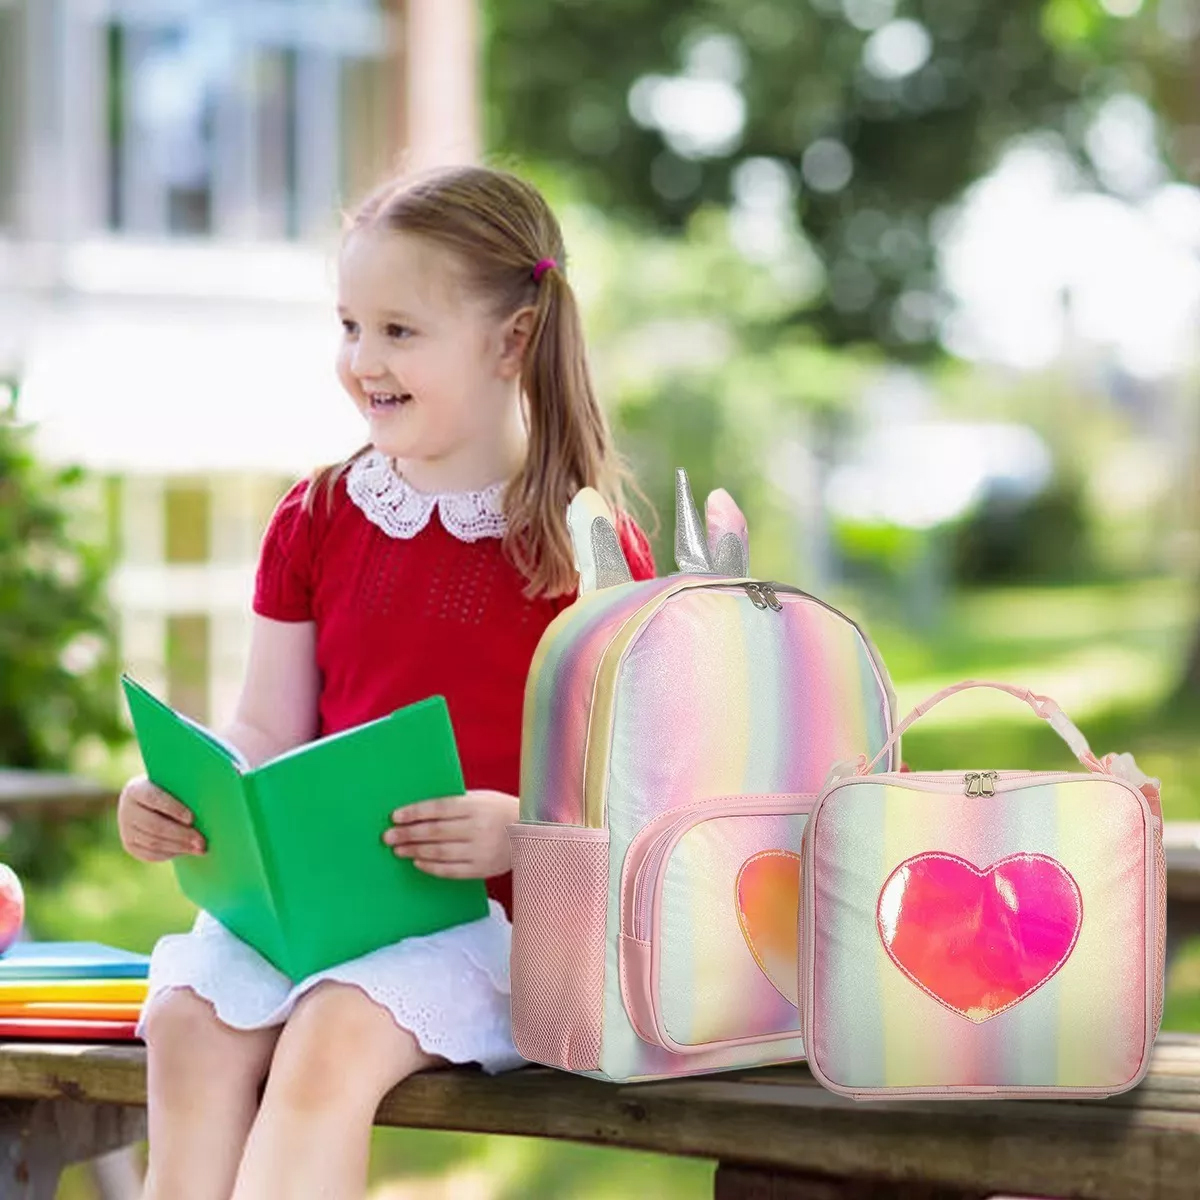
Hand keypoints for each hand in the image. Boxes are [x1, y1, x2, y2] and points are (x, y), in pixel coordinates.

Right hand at [117, 774, 205, 862]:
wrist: (149, 801)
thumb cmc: (170, 788)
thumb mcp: (173, 784)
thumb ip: (184, 790)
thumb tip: (211, 798)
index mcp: (135, 789)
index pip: (153, 798)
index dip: (173, 808)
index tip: (192, 818)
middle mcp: (126, 809)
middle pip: (154, 825)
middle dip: (180, 834)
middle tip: (201, 841)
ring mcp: (125, 829)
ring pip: (153, 842)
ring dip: (179, 847)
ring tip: (200, 849)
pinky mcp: (130, 845)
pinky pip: (150, 854)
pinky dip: (170, 854)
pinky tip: (186, 851)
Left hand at [382, 789, 518, 878]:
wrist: (532, 833)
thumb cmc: (500, 811)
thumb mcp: (482, 798)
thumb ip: (456, 803)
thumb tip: (421, 810)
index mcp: (475, 806)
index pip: (438, 808)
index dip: (414, 812)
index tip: (395, 816)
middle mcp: (477, 827)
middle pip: (434, 831)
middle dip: (408, 834)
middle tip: (388, 837)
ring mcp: (480, 850)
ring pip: (440, 852)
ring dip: (415, 851)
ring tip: (399, 850)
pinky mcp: (482, 868)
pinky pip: (451, 870)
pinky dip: (432, 867)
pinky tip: (418, 862)